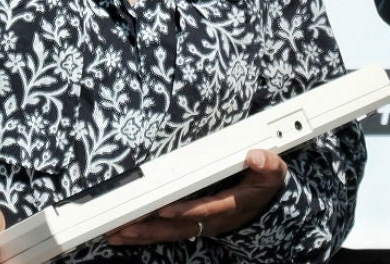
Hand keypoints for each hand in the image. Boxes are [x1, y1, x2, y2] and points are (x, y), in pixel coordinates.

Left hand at [104, 148, 287, 247]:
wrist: (268, 202)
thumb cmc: (265, 184)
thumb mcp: (273, 172)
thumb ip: (266, 164)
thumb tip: (255, 156)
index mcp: (231, 205)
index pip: (206, 209)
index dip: (186, 211)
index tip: (165, 209)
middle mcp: (214, 219)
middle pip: (179, 228)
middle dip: (151, 229)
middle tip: (124, 228)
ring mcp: (203, 225)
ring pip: (170, 233)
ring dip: (143, 235)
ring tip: (116, 235)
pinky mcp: (195, 225)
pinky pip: (169, 232)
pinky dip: (148, 234)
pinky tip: (128, 234)